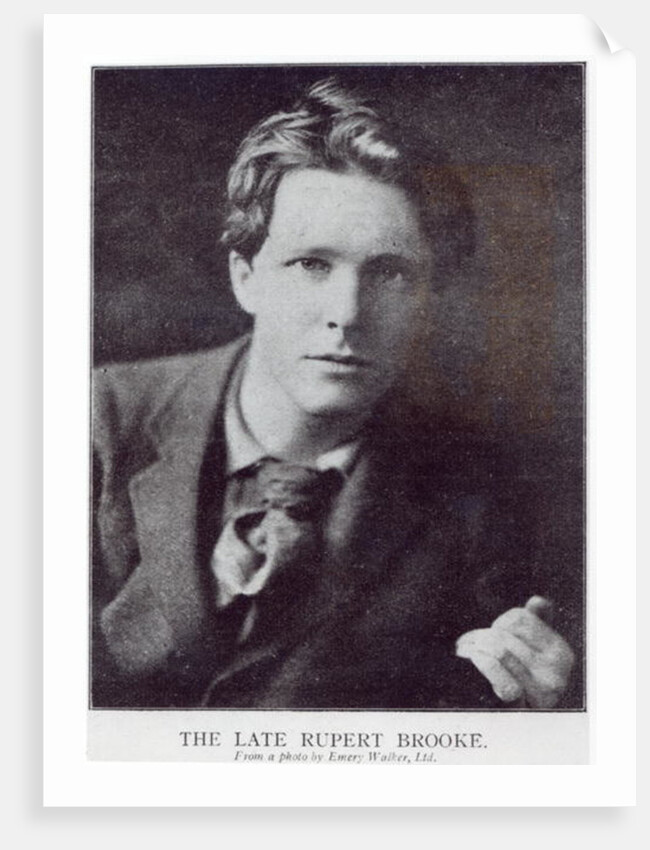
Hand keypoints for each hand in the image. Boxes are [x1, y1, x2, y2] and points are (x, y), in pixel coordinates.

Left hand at [455, 596, 574, 707]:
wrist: (502, 724)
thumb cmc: (514, 680)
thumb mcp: (531, 654)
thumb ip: (536, 626)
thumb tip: (538, 602)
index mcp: (562, 654)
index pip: (519, 617)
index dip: (499, 624)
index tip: (491, 634)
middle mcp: (557, 672)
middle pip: (504, 633)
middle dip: (481, 636)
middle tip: (465, 645)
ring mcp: (540, 689)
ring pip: (497, 648)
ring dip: (473, 646)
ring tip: (464, 651)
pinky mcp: (518, 701)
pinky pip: (494, 666)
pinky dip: (479, 659)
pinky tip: (471, 659)